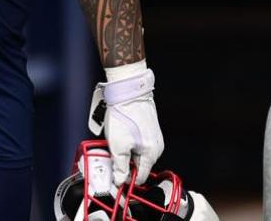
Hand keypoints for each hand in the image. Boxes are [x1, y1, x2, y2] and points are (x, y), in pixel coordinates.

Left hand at [89, 67, 163, 185]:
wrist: (128, 91)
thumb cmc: (124, 116)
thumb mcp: (118, 146)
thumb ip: (120, 166)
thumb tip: (120, 180)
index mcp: (151, 154)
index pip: (140, 177)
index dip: (127, 179)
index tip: (116, 176)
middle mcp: (156, 147)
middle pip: (139, 165)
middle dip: (126, 162)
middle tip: (113, 152)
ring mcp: (154, 137)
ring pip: (138, 153)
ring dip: (127, 151)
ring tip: (117, 139)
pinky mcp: (149, 128)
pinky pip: (138, 142)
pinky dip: (129, 141)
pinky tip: (121, 132)